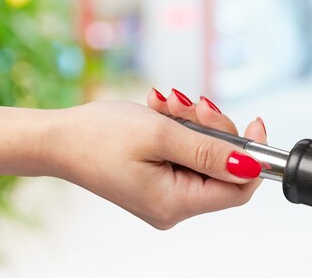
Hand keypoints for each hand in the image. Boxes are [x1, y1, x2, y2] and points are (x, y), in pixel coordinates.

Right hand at [48, 89, 266, 229]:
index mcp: (175, 202)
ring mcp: (163, 194)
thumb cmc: (98, 136)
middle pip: (221, 170)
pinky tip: (162, 113)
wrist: (58, 138)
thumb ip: (209, 151)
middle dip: (214, 131)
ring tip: (169, 106)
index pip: (236, 190)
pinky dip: (180, 130)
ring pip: (203, 157)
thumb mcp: (162, 135)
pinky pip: (184, 155)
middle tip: (196, 106)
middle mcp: (172, 206)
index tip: (253, 124)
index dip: (251, 157)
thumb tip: (250, 166)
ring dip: (194, 125)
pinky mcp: (156, 180)